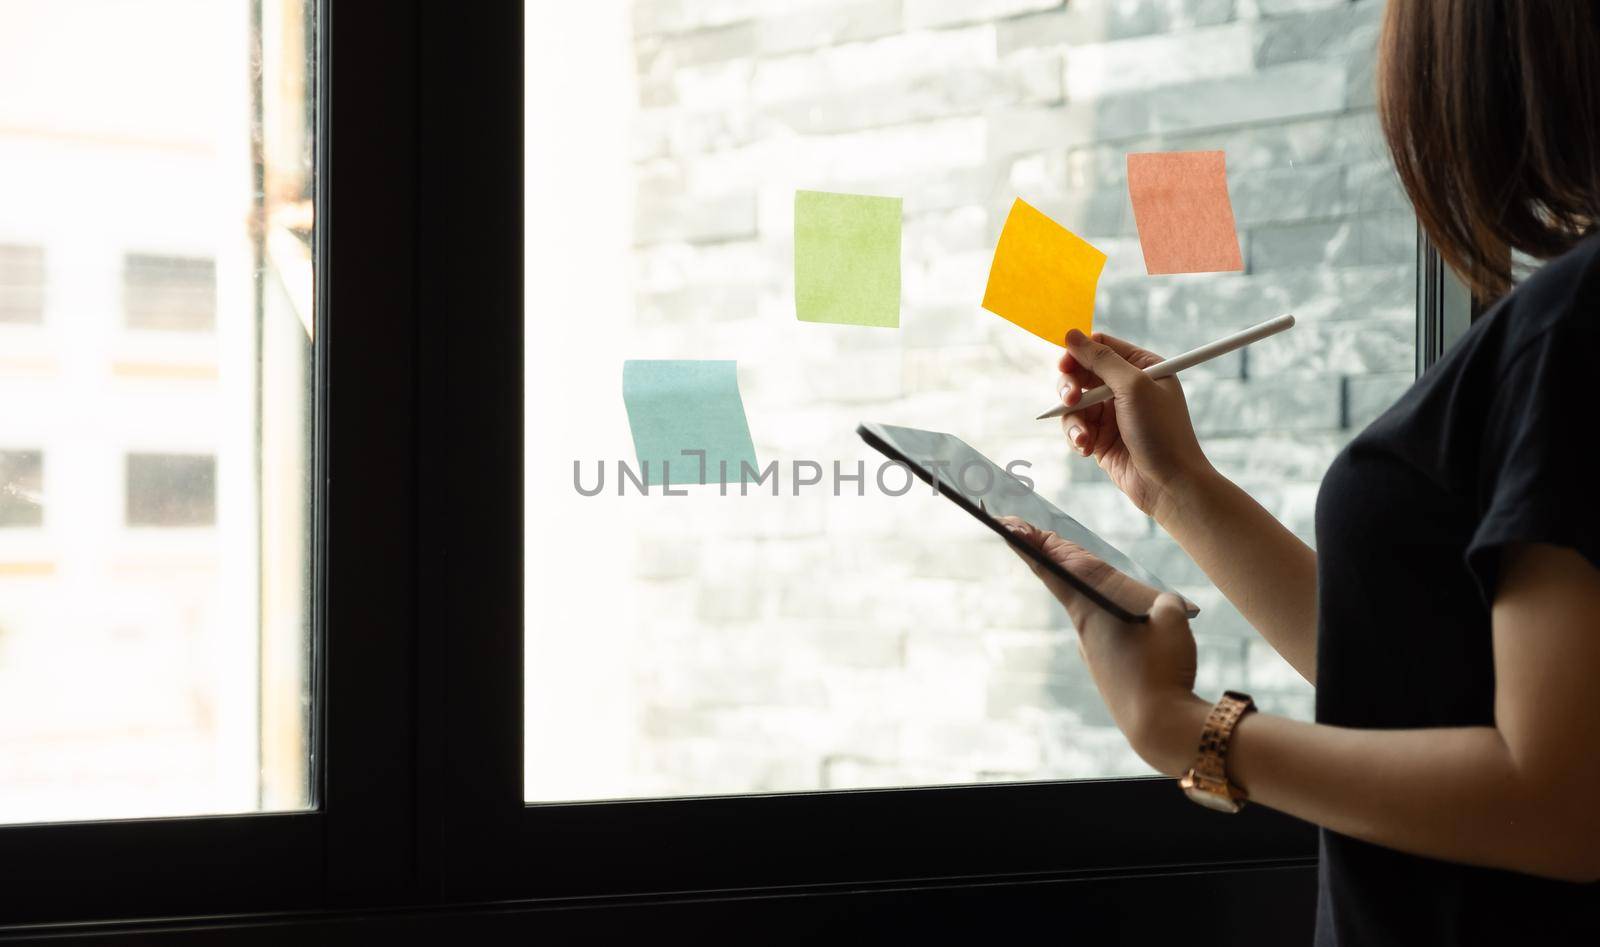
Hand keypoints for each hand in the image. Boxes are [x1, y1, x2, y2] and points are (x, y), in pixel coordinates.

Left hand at [1000, 515, 1203, 772]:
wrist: (1160, 728)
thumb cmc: (1162, 669)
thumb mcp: (1172, 620)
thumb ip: (1165, 602)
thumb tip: (1163, 607)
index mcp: (1089, 610)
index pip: (1051, 568)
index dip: (1030, 545)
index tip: (1008, 527)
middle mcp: (1084, 630)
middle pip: (1065, 584)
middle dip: (1049, 554)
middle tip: (1026, 530)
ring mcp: (1094, 652)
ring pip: (1085, 609)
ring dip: (1075, 583)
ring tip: (1063, 558)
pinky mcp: (1107, 670)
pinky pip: (1102, 632)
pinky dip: (1101, 614)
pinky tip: (1115, 614)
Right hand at [1057, 328, 1213, 522]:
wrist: (1170, 483)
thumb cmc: (1161, 431)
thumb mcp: (1133, 386)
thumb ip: (1101, 360)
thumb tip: (1071, 335)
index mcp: (1141, 367)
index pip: (1101, 347)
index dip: (1079, 353)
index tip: (1066, 365)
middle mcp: (1125, 388)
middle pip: (1081, 373)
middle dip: (1071, 387)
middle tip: (1070, 399)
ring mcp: (1112, 413)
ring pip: (1073, 403)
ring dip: (1073, 419)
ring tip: (1083, 437)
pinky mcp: (1101, 437)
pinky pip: (1075, 428)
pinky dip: (1076, 437)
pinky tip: (1086, 448)